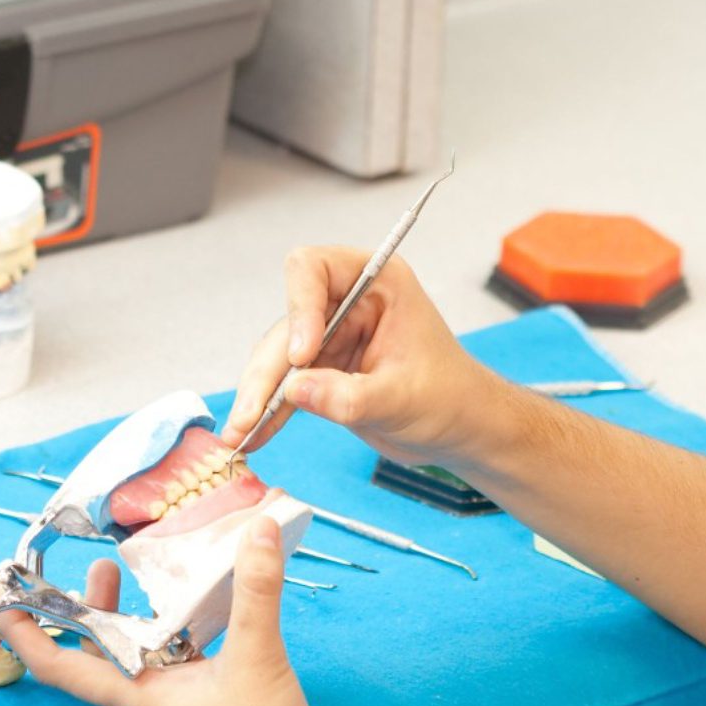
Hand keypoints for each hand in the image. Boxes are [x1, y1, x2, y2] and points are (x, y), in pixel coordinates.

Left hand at [0, 518, 375, 705]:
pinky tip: (190, 598)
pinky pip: (181, 649)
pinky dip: (175, 621)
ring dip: (120, 610)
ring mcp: (182, 696)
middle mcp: (151, 695)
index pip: (62, 663)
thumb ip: (255, 594)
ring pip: (137, 646)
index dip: (25, 631)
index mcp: (140, 696)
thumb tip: (257, 532)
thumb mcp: (255, 660)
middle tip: (62, 566)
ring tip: (113, 568)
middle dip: (73, 608)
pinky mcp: (215, 693)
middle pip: (95, 649)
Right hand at [221, 246, 502, 465]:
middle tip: (253, 413)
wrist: (463, 430)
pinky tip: (253, 436)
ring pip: (278, 358)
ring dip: (259, 396)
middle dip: (268, 370)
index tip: (305, 354)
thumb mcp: (404, 398)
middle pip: (288, 323)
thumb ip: (350, 396)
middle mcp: (349, 304)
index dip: (300, 307)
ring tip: (241, 434)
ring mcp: (332, 337)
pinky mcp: (323, 371)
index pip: (315, 269)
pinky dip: (268, 411)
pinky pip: (285, 386)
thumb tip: (295, 390)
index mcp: (378, 284)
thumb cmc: (453, 398)